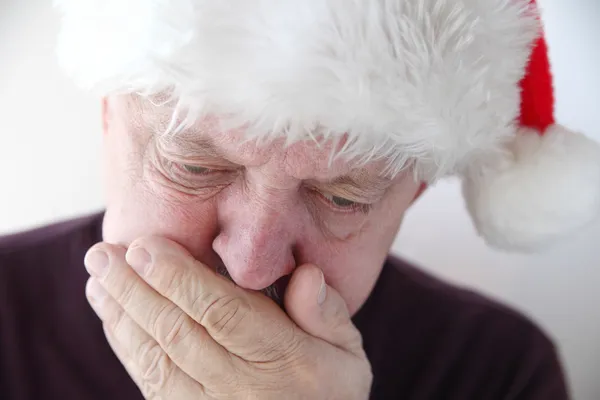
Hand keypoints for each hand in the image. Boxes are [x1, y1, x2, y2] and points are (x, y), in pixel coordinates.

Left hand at [83, 236, 371, 398]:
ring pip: (156, 358)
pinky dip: (126, 345)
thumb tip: (306, 274)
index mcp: (284, 360)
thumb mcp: (348, 355)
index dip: (180, 279)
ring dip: (121, 315)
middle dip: (135, 289)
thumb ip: (329, 314)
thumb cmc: (330, 393)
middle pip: (179, 332)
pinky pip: (152, 382)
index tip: (146, 246)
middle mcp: (241, 386)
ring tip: (98, 277)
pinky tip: (112, 316)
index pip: (224, 313)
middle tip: (103, 252)